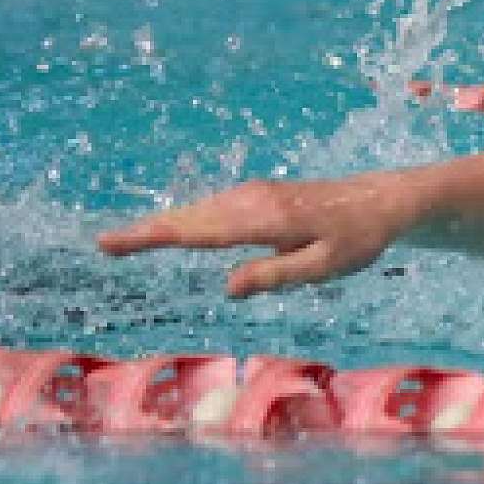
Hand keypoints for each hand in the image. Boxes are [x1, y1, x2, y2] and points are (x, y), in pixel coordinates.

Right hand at [97, 174, 417, 296]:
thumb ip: (277, 275)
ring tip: (123, 240)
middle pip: (191, 218)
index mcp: (268, 220)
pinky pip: (214, 208)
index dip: (155, 237)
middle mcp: (255, 201)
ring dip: (163, 223)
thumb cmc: (357, 238)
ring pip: (200, 211)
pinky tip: (170, 229)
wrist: (380, 201)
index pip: (201, 231)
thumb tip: (228, 288)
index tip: (115, 241)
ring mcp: (256, 194)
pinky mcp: (259, 196)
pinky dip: (187, 218)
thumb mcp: (325, 266)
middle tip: (103, 244)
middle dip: (147, 230)